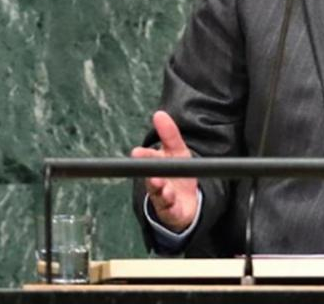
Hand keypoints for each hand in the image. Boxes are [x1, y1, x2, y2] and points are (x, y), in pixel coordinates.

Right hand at [130, 111, 198, 232]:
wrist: (185, 203)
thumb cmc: (178, 174)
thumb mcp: (178, 151)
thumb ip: (169, 134)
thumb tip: (159, 114)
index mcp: (156, 165)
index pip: (147, 158)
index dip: (143, 155)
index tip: (138, 152)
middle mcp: (156, 181)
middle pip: (150, 176)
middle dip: (147, 171)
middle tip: (146, 166)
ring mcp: (162, 197)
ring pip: (158, 193)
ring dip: (158, 188)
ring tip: (157, 182)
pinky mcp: (171, 211)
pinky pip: (170, 209)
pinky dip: (169, 205)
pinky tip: (170, 200)